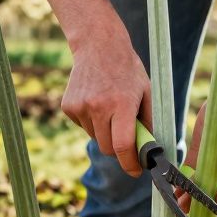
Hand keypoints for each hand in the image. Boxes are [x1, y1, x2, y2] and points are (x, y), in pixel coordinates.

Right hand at [61, 30, 150, 176]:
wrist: (98, 46)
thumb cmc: (128, 70)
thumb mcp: (146, 92)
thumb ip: (147, 122)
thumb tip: (148, 150)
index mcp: (121, 104)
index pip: (122, 146)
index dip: (130, 163)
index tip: (136, 170)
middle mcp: (98, 107)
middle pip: (107, 148)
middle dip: (118, 149)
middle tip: (126, 137)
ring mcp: (80, 107)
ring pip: (95, 138)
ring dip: (105, 132)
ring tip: (110, 108)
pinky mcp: (68, 106)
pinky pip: (83, 127)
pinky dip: (92, 122)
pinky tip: (96, 101)